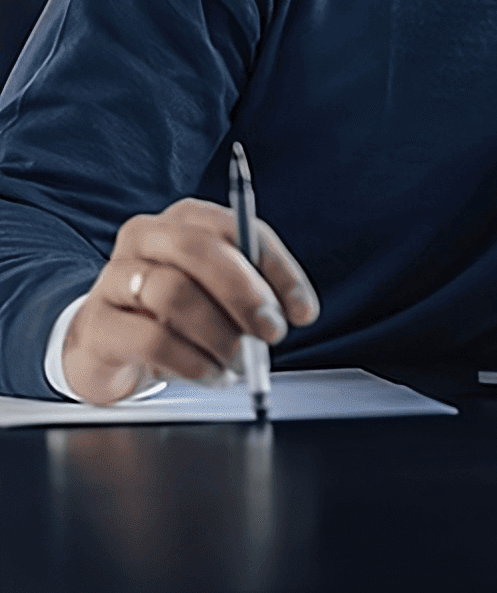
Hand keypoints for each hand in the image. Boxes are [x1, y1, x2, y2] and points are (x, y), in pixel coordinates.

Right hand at [61, 198, 319, 405]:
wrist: (106, 345)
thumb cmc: (174, 312)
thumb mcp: (216, 292)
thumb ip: (250, 291)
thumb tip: (288, 312)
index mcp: (185, 219)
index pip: (239, 227)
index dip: (277, 267)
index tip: (303, 309)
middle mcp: (146, 236)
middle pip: (200, 251)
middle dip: (246, 295)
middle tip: (272, 333)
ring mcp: (114, 277)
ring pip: (175, 293)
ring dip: (219, 333)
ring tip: (238, 362)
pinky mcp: (97, 324)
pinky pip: (151, 338)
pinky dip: (192, 360)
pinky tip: (210, 373)